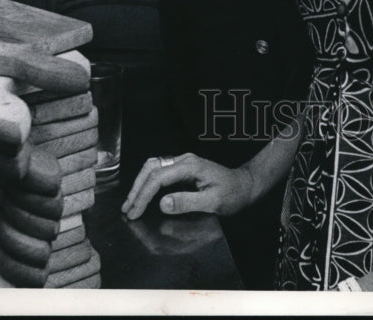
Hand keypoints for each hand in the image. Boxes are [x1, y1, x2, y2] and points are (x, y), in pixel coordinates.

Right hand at [121, 153, 254, 220]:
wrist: (245, 186)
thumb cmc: (232, 194)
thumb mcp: (213, 203)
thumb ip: (187, 202)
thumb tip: (162, 203)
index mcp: (190, 166)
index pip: (158, 178)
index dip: (144, 195)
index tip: (134, 212)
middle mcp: (184, 160)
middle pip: (151, 168)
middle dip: (137, 189)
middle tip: (127, 209)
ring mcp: (183, 162)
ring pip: (153, 167)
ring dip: (140, 184)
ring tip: (130, 203)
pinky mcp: (183, 169)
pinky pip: (159, 171)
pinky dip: (147, 182)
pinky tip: (143, 195)